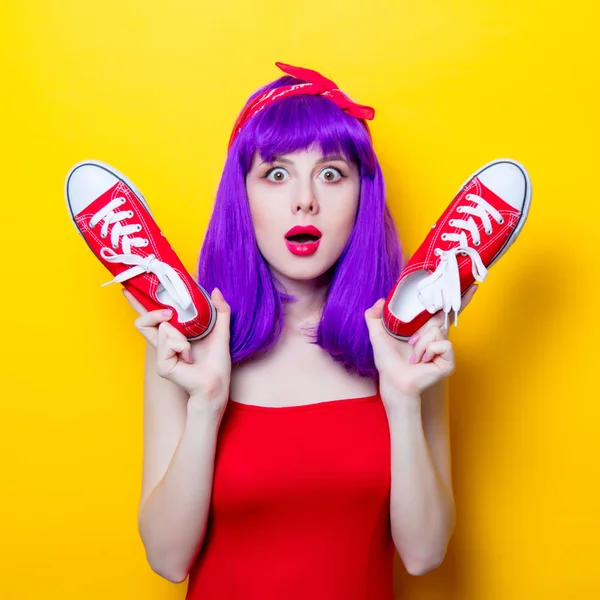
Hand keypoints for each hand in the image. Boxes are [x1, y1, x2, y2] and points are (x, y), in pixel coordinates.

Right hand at [123, 288, 231, 411]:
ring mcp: (160, 354)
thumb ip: (220, 309)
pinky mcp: (162, 364)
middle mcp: (163, 343)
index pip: (151, 316)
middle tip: (169, 314)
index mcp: (173, 334)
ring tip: (189, 349)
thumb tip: (215, 290)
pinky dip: (183, 346)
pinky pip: (169, 342)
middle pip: (143, 321)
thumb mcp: (221, 328)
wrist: (217, 382)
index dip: (138, 302)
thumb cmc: (217, 361)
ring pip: (161, 327)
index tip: (128, 288)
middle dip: (154, 313)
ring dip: (180, 335)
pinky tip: (188, 358)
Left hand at [365, 285, 478, 398]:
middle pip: (447, 316)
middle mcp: (438, 336)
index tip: (472, 285)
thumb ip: (373, 316)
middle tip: (425, 328)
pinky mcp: (449, 360)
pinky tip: (422, 361)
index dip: (458, 297)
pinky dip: (427, 351)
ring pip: (436, 330)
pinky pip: (441, 343)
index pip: (443, 310)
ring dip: (420, 342)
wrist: (392, 380)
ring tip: (413, 355)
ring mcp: (444, 348)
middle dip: (441, 316)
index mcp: (425, 328)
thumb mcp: (376, 334)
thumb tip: (380, 301)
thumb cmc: (388, 360)